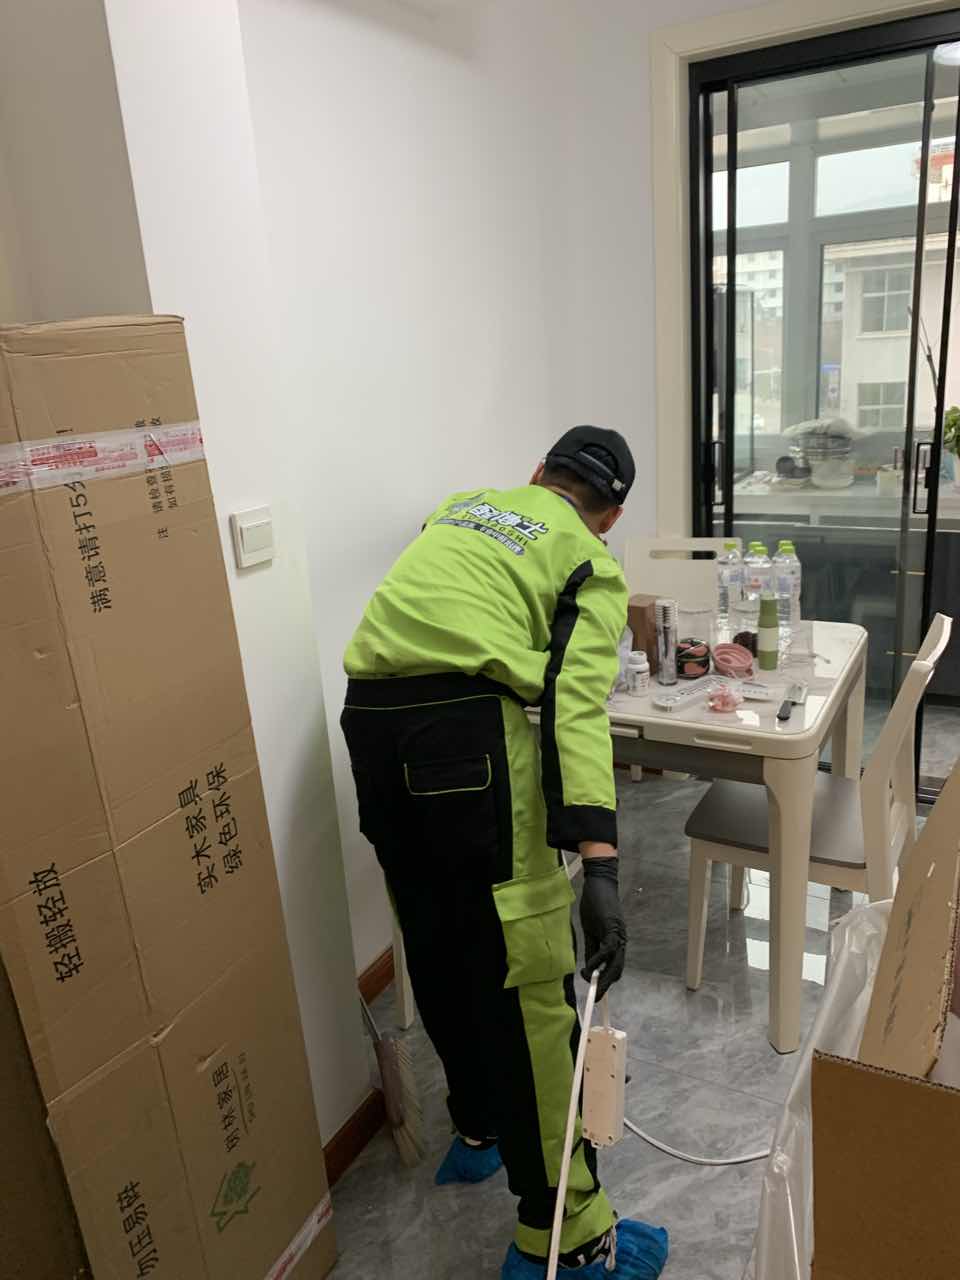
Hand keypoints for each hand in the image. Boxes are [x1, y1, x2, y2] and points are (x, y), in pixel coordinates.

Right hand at [578, 855, 625, 998]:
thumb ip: (592, 949)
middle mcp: (620, 941)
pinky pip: (607, 950)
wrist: (598, 883)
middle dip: (607, 985)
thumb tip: (590, 969)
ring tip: (592, 985)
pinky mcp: (612, 928)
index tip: (597, 993)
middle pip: (618, 970)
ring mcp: (618, 935)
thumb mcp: (590, 931)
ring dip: (605, 978)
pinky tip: (588, 967)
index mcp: (616, 942)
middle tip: (596, 997)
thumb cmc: (594, 905)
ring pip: (616, 963)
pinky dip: (598, 961)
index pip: (614, 967)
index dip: (607, 981)